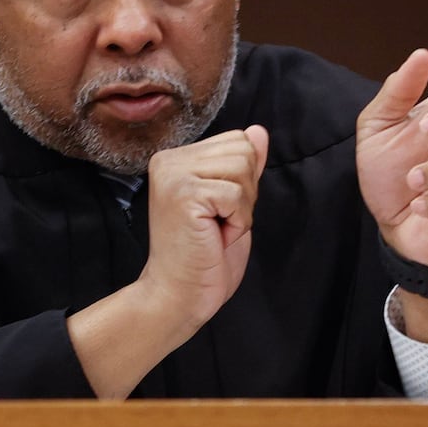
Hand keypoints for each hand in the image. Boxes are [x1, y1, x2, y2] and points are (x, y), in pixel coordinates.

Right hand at [140, 125, 269, 330]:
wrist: (178, 295)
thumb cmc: (203, 256)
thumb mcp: (233, 202)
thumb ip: (244, 165)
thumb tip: (258, 131)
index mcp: (176, 158)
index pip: (237, 140)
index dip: (243, 180)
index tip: (218, 211)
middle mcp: (169, 160)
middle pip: (243, 150)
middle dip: (246, 192)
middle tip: (218, 222)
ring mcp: (173, 175)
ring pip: (242, 168)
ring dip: (242, 207)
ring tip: (216, 228)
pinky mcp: (183, 193)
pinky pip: (237, 193)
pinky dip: (237, 219)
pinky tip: (215, 235)